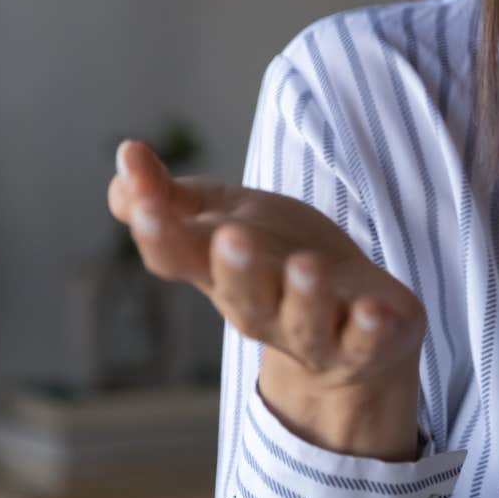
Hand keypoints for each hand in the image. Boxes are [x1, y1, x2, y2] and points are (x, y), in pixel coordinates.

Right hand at [106, 138, 425, 459]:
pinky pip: (366, 343)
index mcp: (220, 274)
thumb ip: (173, 197)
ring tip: (306, 266)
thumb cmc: (278, 261)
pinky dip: (369, 329)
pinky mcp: (368, 343)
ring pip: (305, 321)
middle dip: (237, 269)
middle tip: (232, 236)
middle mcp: (263, 310)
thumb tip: (126, 154)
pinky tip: (373, 311)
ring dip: (305, 296)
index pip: (178, 256)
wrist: (353, 323)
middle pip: (243, 296)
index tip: (144, 198)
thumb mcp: (224, 220)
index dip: (157, 231)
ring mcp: (317, 332)